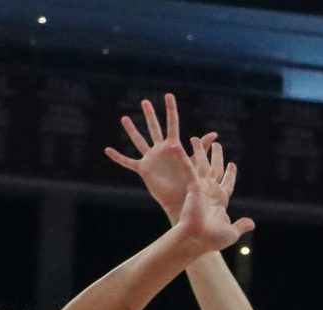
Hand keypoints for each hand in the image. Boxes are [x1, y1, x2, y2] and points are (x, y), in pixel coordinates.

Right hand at [105, 94, 217, 221]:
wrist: (182, 200)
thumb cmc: (191, 183)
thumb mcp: (197, 163)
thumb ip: (201, 148)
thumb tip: (215, 134)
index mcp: (174, 146)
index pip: (172, 123)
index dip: (171, 109)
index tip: (169, 95)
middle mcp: (161, 149)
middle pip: (154, 128)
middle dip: (150, 115)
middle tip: (145, 102)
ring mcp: (151, 158)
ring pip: (139, 141)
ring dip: (131, 130)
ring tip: (124, 118)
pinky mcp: (144, 170)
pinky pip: (128, 162)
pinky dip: (118, 157)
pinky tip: (107, 150)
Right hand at [172, 139, 254, 252]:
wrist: (198, 239)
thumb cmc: (213, 239)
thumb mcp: (231, 232)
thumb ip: (241, 225)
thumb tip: (252, 223)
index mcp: (220, 201)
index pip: (227, 183)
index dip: (230, 174)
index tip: (232, 165)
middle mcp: (211, 192)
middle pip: (215, 169)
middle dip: (216, 157)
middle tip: (217, 145)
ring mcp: (201, 188)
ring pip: (201, 164)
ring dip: (199, 151)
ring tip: (195, 139)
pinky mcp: (192, 186)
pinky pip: (188, 167)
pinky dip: (183, 156)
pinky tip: (175, 145)